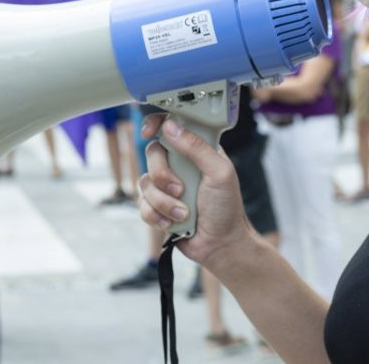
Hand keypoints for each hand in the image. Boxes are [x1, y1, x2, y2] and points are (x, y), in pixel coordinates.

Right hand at [137, 114, 252, 267]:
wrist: (220, 244)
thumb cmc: (226, 208)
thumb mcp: (219, 172)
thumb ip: (197, 148)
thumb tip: (170, 126)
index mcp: (194, 151)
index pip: (170, 127)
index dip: (155, 124)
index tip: (149, 132)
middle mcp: (177, 165)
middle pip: (152, 155)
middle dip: (163, 175)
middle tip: (180, 190)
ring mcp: (165, 187)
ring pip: (145, 183)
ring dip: (164, 202)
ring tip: (183, 213)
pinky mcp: (157, 207)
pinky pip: (142, 206)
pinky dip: (157, 216)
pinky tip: (174, 222)